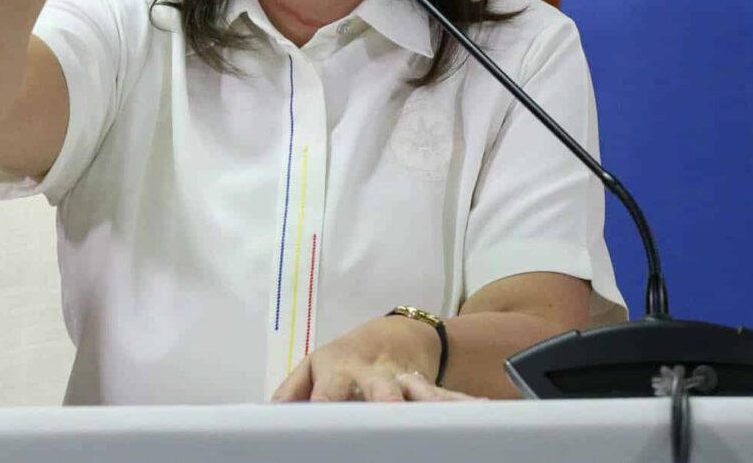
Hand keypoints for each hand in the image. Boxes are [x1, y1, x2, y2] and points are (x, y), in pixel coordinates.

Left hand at [271, 316, 481, 402]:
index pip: (327, 389)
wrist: (393, 335)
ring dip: (423, 401)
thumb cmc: (344, 361)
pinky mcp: (426, 387)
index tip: (320, 417)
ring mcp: (401, 379)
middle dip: (382, 399)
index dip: (324, 404)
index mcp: (337, 369)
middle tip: (387, 410)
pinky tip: (484, 410)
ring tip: (432, 413)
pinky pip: (446, 398)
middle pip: (376, 387)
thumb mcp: (313, 368)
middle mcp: (370, 373)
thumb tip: (268, 414)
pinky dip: (462, 404)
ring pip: (416, 391)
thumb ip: (292, 391)